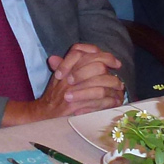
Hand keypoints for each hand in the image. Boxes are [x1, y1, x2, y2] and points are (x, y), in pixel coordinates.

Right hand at [1, 44, 124, 125]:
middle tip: (119, 80)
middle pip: (97, 66)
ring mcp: (72, 90)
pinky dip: (109, 101)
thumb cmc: (54, 94)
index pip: (84, 52)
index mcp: (65, 66)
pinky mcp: (76, 105)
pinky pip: (98, 100)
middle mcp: (69, 76)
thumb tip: (89, 49)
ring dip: (113, 87)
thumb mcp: (60, 74)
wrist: (44, 113)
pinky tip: (114, 102)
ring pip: (101, 84)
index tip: (115, 62)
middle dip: (112, 73)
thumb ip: (72, 61)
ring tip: (119, 91)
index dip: (103, 55)